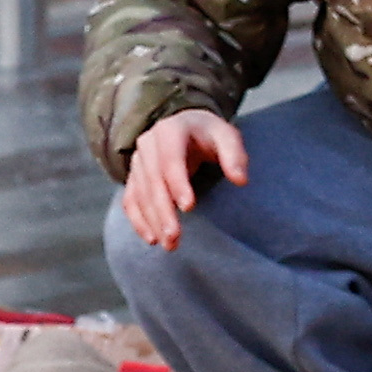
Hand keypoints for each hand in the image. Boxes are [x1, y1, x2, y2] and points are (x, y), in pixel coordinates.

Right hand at [117, 109, 250, 251]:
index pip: (170, 160)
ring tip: (169, 244)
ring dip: (152, 221)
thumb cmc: (208, 135)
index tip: (189, 207)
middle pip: (153, 181)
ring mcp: (138, 161)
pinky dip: (139, 220)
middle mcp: (148, 144)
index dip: (178, 183)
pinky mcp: (134, 176)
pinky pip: (130, 200)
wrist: (185, 127)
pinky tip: (151, 238)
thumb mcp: (226, 136)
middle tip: (174, 237)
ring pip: (140, 194)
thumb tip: (241, 180)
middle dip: (163, 211)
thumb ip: (234, 155)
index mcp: (170, 130)